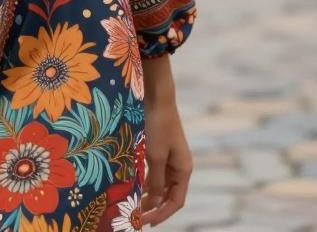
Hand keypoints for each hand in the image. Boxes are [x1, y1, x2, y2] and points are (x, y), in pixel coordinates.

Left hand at [141, 97, 192, 225]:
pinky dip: (145, 180)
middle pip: (168, 194)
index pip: (175, 201)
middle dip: (154, 206)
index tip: (146, 223)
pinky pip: (154, 171)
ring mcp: (170, 157)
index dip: (162, 214)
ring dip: (148, 194)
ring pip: (160, 183)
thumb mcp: (155, 155)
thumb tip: (153, 202)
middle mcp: (179, 166)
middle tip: (136, 216)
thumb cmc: (158, 125)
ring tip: (133, 204)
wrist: (157, 96)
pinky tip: (134, 184)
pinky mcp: (160, 148)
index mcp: (184, 170)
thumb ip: (155, 180)